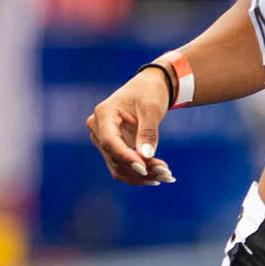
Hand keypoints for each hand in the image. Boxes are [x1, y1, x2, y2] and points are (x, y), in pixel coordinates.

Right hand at [86, 68, 175, 185]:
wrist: (148, 89)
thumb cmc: (149, 93)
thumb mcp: (152, 109)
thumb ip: (148, 131)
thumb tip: (146, 156)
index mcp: (104, 114)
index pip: (109, 141)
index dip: (126, 157)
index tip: (145, 169)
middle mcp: (98, 129)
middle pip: (115, 157)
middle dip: (140, 170)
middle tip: (166, 174)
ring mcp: (103, 140)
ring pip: (119, 167)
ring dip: (142, 176)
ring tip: (166, 176)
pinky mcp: (113, 149)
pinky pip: (124, 166)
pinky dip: (141, 174)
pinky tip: (160, 176)